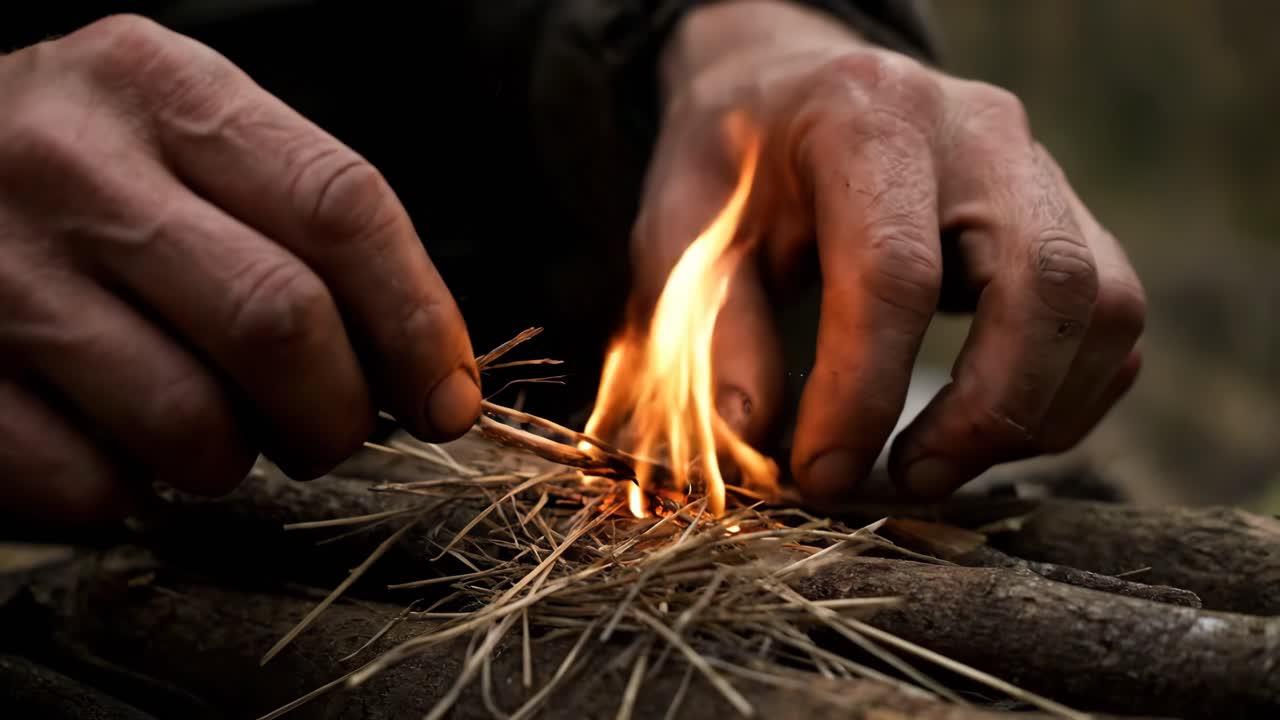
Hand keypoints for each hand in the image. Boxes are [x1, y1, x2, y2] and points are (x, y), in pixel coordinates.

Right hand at [0, 16, 479, 523]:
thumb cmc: (91, 176)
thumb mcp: (195, 143)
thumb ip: (309, 226)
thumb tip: (431, 373)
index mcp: (165, 90)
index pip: (342, 208)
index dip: (418, 322)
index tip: (449, 398)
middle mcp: (74, 165)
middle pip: (279, 322)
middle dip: (336, 413)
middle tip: (329, 432)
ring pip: (190, 422)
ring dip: (233, 459)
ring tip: (212, 431)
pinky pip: (92, 484)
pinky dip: (133, 491)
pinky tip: (118, 442)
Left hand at [638, 1, 1145, 504]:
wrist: (791, 96)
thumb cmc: (734, 168)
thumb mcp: (683, 228)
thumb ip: (716, 325)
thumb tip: (753, 434)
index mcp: (868, 117)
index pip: (895, 271)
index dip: (864, 392)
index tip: (820, 473)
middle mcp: (978, 132)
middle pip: (1044, 284)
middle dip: (983, 414)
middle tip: (906, 482)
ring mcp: (1039, 169)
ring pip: (1104, 307)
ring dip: (1033, 415)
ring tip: (937, 465)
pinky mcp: (1070, 215)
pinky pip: (1113, 322)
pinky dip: (1063, 397)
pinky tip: (983, 431)